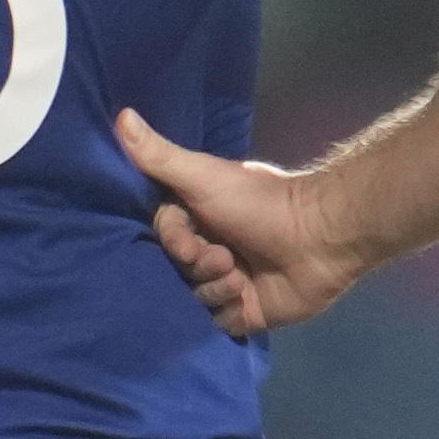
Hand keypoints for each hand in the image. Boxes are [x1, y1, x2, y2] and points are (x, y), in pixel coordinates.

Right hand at [114, 106, 369, 337]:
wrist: (319, 238)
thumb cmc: (260, 203)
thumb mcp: (203, 175)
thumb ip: (159, 155)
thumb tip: (119, 115)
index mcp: (199, 217)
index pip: (163, 236)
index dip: (173, 241)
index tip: (189, 241)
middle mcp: (209, 248)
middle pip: (176, 269)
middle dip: (197, 265)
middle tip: (224, 257)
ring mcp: (227, 282)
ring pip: (195, 297)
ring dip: (216, 287)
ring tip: (242, 277)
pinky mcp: (246, 312)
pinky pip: (217, 323)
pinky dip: (230, 311)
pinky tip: (249, 298)